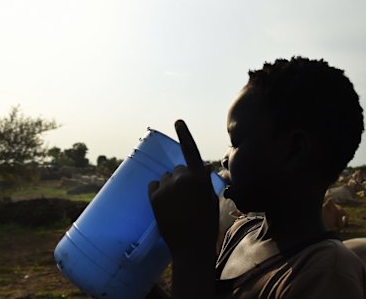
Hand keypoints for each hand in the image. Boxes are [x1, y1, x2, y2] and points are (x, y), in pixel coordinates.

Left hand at [148, 120, 218, 256]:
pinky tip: (166, 205)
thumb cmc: (206, 223)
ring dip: (169, 186)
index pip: (191, 150)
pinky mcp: (154, 197)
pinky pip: (154, 186)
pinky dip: (158, 191)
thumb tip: (204, 166)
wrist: (191, 245)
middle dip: (181, 178)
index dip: (185, 134)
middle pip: (178, 169)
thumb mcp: (211, 199)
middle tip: (186, 197)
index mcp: (200, 177)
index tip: (177, 121)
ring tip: (176, 205)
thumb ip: (205, 181)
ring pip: (165, 178)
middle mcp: (182, 178)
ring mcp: (167, 187)